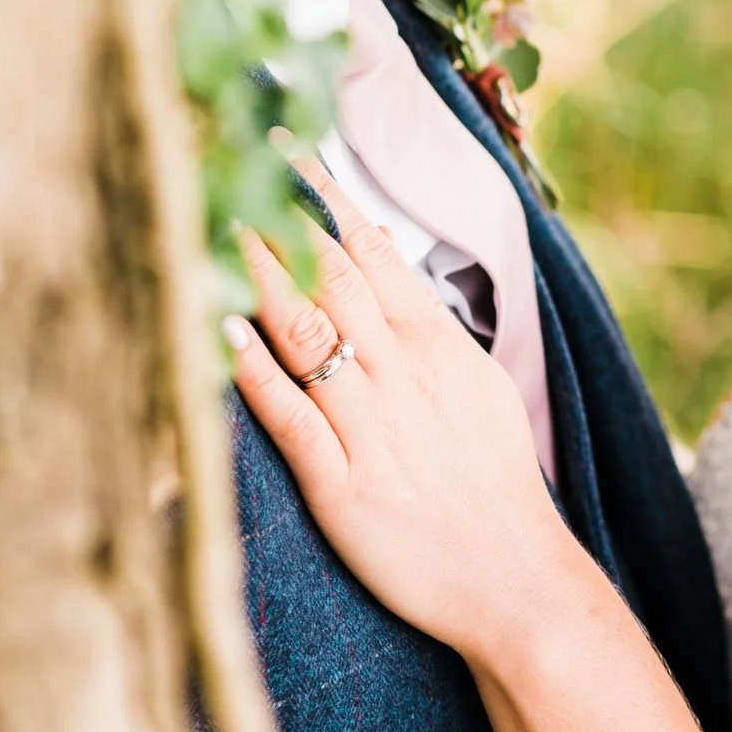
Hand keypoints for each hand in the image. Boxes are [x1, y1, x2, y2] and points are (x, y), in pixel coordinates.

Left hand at [228, 158, 578, 657]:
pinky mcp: (343, 488)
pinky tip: (223, 333)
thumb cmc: (494, 486)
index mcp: (439, 351)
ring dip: (257, 276)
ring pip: (306, 335)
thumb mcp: (482, 390)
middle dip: (280, 218)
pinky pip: (292, 420)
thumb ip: (431, 331)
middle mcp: (404, 379)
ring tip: (214, 224)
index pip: (375, 255)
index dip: (327, 201)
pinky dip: (255, 374)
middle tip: (232, 163)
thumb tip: (388, 267)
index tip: (290, 153)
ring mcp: (372, 431)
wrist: (517, 578)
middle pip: (332, 279)